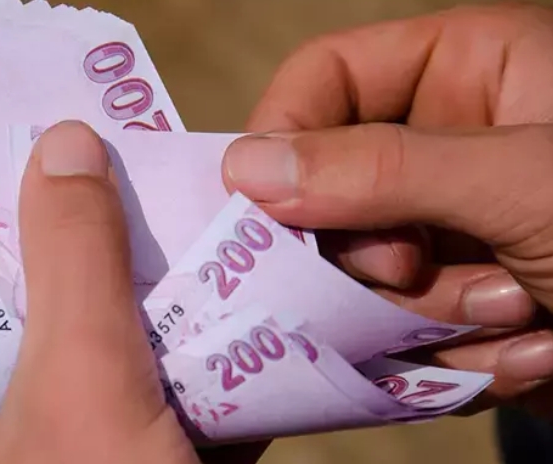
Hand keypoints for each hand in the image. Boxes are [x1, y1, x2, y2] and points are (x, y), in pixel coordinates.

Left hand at [0, 121, 200, 463]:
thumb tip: (64, 143)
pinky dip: (173, 390)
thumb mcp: (84, 385)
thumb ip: (75, 265)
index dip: (10, 240)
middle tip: (132, 212)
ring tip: (180, 260)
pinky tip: (216, 336)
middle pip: (30, 337)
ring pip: (88, 380)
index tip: (62, 183)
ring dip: (144, 332)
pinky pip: (127, 423)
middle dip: (96, 284)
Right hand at [223, 4, 552, 415]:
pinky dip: (453, 349)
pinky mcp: (456, 298)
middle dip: (373, 246)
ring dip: (428, 309)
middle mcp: (447, 143)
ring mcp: (448, 226)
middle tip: (409, 273)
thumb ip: (383, 168)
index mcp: (467, 70)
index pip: (325, 75)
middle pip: (328, 184)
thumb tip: (246, 168)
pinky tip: (530, 345)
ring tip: (515, 311)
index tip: (256, 201)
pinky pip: (398, 323)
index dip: (282, 132)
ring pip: (360, 268)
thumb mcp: (526, 181)